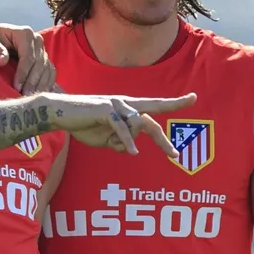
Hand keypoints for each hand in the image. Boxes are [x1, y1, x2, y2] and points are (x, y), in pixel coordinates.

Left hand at [0, 23, 54, 94]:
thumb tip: (3, 61)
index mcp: (25, 33)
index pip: (28, 56)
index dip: (23, 73)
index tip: (17, 87)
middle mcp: (37, 40)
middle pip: (39, 64)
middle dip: (32, 82)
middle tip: (25, 96)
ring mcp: (43, 49)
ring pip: (47, 69)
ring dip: (40, 85)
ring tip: (31, 98)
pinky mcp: (44, 58)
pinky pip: (50, 72)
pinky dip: (47, 84)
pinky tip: (40, 95)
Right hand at [49, 92, 196, 156]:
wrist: (60, 113)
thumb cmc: (84, 124)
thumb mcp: (106, 139)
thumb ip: (121, 142)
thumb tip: (132, 147)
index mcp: (127, 109)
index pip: (154, 106)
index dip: (174, 103)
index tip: (193, 98)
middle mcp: (125, 104)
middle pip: (151, 119)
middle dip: (163, 139)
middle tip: (175, 155)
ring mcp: (116, 105)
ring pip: (137, 124)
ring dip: (131, 142)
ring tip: (127, 152)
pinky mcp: (106, 110)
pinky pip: (122, 128)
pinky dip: (127, 141)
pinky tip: (131, 151)